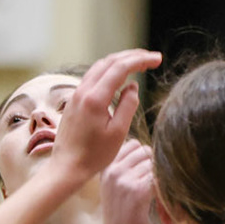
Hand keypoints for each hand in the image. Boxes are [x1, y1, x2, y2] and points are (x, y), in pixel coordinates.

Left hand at [50, 49, 159, 188]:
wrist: (66, 167)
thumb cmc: (94, 155)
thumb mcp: (118, 132)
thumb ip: (128, 106)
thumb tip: (132, 86)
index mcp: (95, 98)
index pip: (121, 68)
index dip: (141, 60)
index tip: (158, 59)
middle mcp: (83, 91)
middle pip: (109, 61)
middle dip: (132, 56)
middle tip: (152, 58)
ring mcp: (76, 94)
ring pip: (99, 66)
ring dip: (120, 61)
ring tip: (139, 63)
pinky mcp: (74, 100)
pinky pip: (93, 76)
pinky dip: (109, 70)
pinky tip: (119, 77)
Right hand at [96, 139, 156, 223]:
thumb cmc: (121, 214)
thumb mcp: (114, 186)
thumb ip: (126, 167)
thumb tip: (148, 149)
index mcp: (107, 167)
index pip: (133, 144)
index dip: (145, 155)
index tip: (147, 172)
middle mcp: (114, 171)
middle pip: (147, 152)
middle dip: (155, 165)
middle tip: (155, 185)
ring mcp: (125, 179)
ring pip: (155, 164)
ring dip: (161, 178)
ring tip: (158, 196)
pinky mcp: (139, 191)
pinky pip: (160, 178)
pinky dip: (164, 188)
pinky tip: (161, 202)